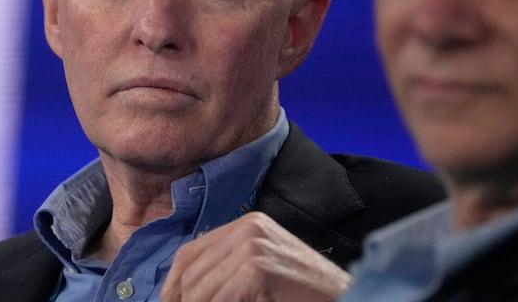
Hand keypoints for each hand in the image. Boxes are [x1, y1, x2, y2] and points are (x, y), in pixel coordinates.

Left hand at [161, 211, 350, 301]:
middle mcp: (249, 228)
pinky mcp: (258, 269)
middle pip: (190, 272)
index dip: (172, 284)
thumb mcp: (262, 271)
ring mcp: (253, 246)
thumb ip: (228, 270)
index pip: (190, 252)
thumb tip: (183, 292)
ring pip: (199, 290)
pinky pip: (218, 300)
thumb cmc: (304, 294)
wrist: (345, 298)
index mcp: (248, 224)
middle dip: (181, 301)